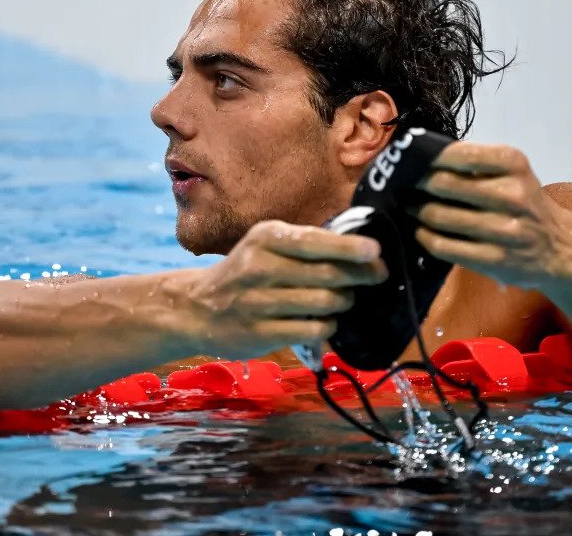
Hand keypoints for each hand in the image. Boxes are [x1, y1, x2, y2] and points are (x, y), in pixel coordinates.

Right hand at [183, 220, 387, 359]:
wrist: (196, 308)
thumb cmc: (245, 272)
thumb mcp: (266, 245)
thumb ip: (306, 244)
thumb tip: (363, 251)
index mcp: (266, 238)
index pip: (316, 241)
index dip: (350, 247)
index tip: (375, 251)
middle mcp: (260, 266)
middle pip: (328, 273)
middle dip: (359, 276)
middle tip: (375, 277)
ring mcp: (258, 301)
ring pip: (324, 302)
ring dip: (344, 301)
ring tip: (343, 299)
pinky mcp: (260, 332)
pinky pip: (313, 328)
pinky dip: (328, 325)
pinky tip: (326, 320)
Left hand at [414, 142, 571, 288]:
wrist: (560, 248)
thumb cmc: (525, 203)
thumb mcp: (511, 173)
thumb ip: (473, 162)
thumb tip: (420, 155)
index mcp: (513, 164)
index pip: (456, 153)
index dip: (425, 157)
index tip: (406, 160)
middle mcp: (511, 194)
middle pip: (443, 184)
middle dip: (414, 184)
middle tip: (399, 185)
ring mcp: (503, 230)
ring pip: (439, 216)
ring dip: (417, 210)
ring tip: (409, 206)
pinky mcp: (494, 260)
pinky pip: (444, 245)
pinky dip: (425, 236)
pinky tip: (421, 231)